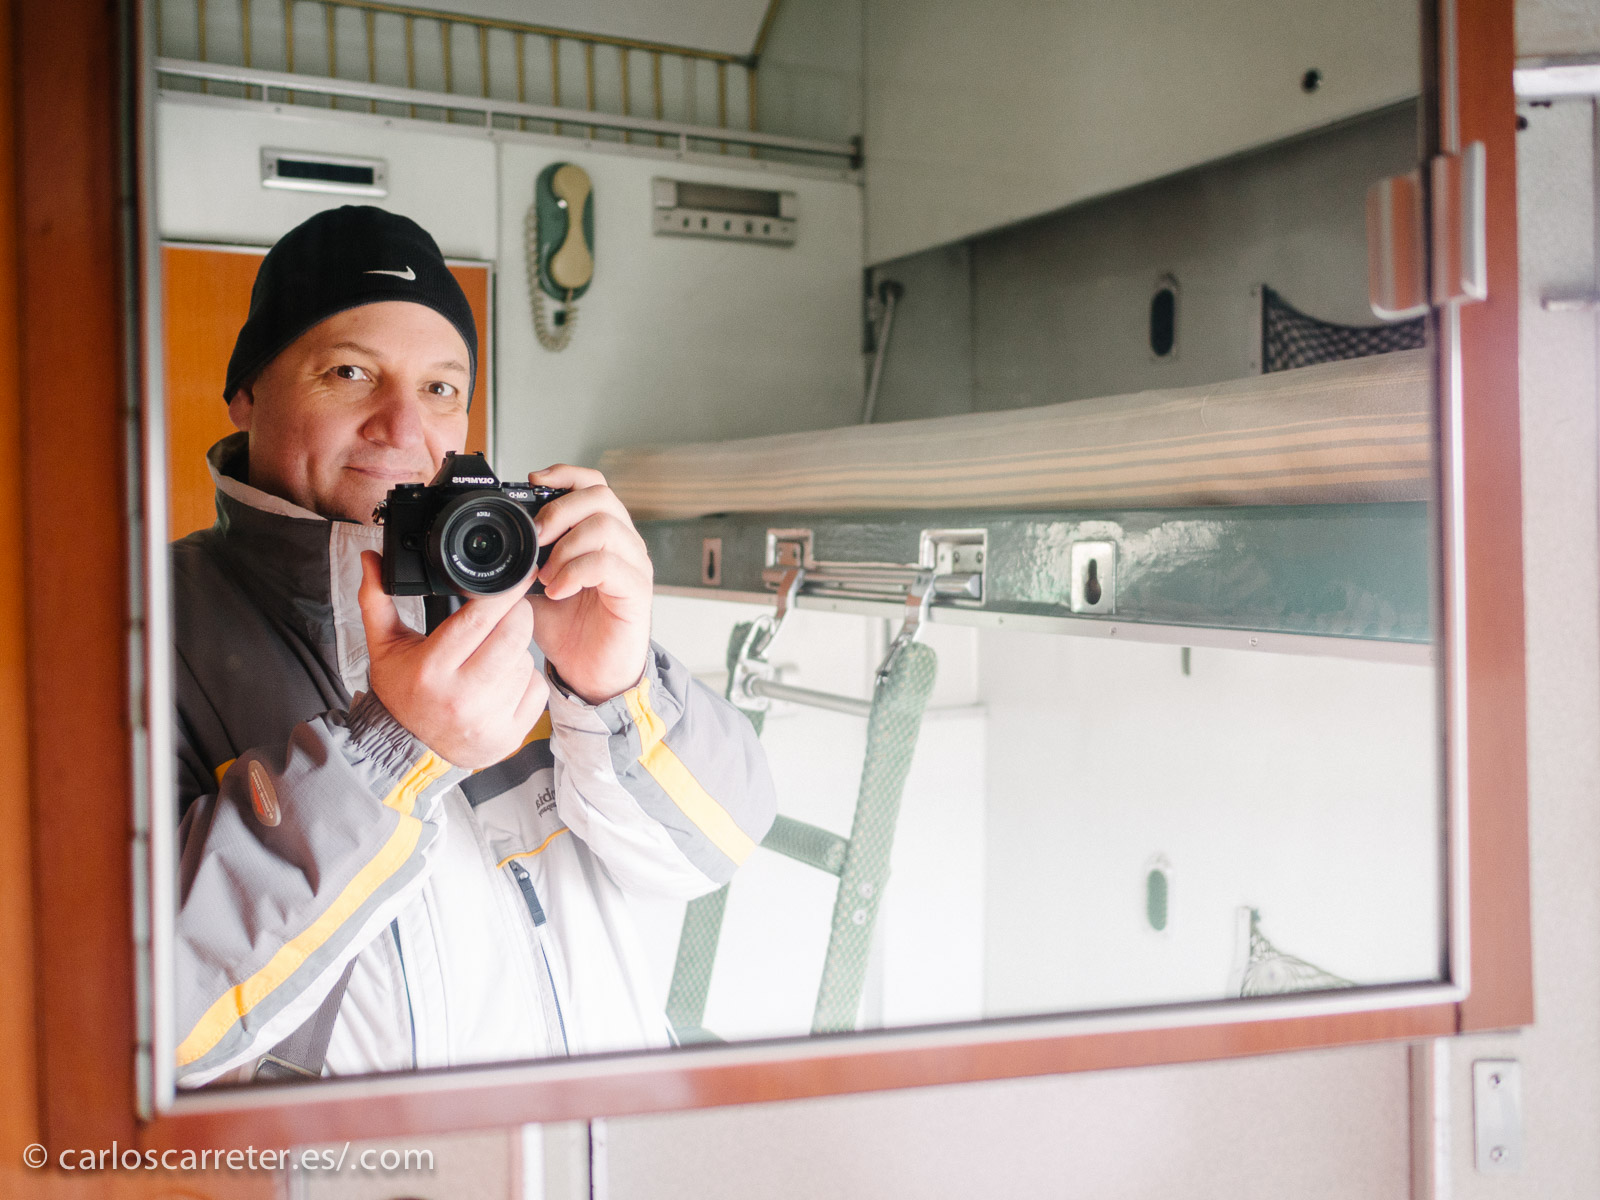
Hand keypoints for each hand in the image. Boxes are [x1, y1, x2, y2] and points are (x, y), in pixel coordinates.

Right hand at [357, 550, 548, 768]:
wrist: (407, 749)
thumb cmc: (401, 693)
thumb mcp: (385, 646)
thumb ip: (377, 599)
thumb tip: (371, 558)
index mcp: (431, 670)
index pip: (480, 619)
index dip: (505, 593)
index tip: (517, 577)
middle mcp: (462, 698)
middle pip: (515, 635)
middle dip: (518, 614)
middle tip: (508, 611)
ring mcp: (489, 720)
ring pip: (526, 660)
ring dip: (518, 649)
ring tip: (493, 653)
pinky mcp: (510, 736)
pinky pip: (537, 688)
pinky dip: (526, 679)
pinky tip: (503, 680)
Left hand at [526, 465, 652, 704]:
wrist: (590, 673)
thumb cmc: (570, 629)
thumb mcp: (535, 586)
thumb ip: (523, 561)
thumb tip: (490, 545)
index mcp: (600, 533)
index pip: (593, 483)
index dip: (565, 474)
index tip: (533, 484)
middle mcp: (622, 542)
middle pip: (600, 496)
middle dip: (559, 510)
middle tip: (535, 538)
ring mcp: (633, 565)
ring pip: (606, 526)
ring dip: (566, 547)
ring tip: (546, 575)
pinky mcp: (637, 591)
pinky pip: (609, 564)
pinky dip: (576, 572)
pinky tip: (558, 590)